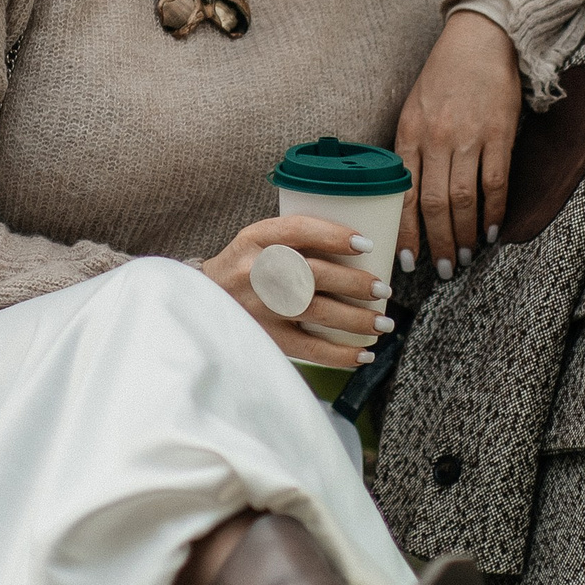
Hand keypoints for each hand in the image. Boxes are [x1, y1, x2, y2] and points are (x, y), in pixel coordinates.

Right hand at [202, 211, 393, 371]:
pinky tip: (363, 354)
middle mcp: (256, 271)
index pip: (299, 230)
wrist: (200, 302)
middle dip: (356, 283)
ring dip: (357, 320)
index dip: (335, 235)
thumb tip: (358, 247)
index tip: (366, 244)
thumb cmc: (243, 268)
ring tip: (384, 323)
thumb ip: (295, 240)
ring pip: (318, 312)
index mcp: (256, 238)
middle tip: (383, 289)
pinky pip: (309, 350)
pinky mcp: (265, 338)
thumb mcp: (257, 241)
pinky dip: (340, 354)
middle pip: (315, 274)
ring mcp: (260, 307)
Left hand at [394, 10, 521, 278]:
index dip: (406, 231)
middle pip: (435, 204)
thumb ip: (410, 149)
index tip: (408, 259)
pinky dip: (493, 212)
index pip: (404, 194)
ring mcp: (469, 137)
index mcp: (408, 133)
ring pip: (463, 199)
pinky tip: (491, 231)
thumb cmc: (443, 75)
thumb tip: (408, 196)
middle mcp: (435, 138)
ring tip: (464, 257)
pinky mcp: (499, 133)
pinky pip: (495, 182)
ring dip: (464, 234)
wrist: (479, 38)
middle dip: (437, 243)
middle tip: (442, 269)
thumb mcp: (413, 108)